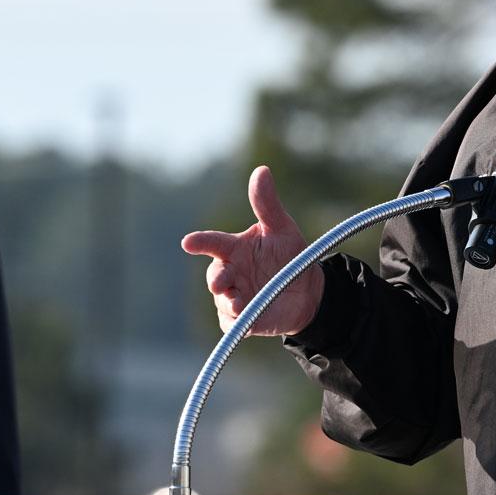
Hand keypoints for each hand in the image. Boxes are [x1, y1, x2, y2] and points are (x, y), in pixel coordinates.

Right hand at [179, 165, 320, 335]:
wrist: (307, 291)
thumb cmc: (290, 255)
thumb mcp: (281, 228)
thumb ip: (267, 204)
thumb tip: (261, 170)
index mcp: (234, 249)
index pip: (213, 243)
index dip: (200, 242)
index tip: (188, 243)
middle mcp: (230, 272)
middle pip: (214, 276)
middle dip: (216, 280)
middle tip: (221, 283)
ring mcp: (234, 296)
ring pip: (222, 302)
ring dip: (228, 303)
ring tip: (240, 304)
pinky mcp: (242, 320)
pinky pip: (231, 324)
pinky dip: (235, 323)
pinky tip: (243, 321)